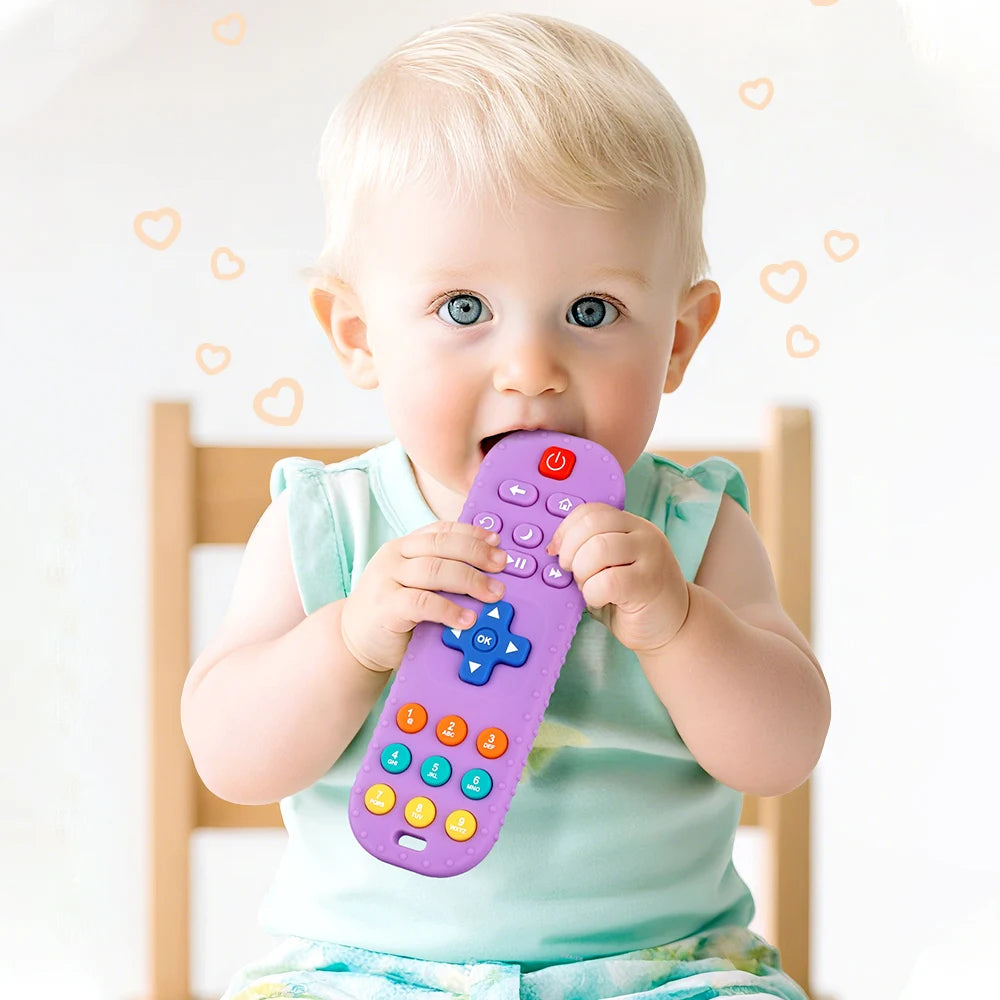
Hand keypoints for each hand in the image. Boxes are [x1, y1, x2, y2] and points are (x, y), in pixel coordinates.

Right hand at [341, 521, 506, 672]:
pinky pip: (422, 603)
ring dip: (470, 580)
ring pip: (435, 570)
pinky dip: (449, 610)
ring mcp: (386, 579)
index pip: (441, 530)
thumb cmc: (392, 612)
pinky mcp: (385, 606)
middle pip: (442, 545)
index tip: (497, 541)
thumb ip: (440, 573)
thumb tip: (489, 572)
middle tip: (502, 566)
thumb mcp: (414, 584)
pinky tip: (467, 619)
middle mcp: (394, 556)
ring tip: (493, 594)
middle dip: (476, 553)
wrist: (353, 642)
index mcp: (404, 546)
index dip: (471, 533)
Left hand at [546, 503, 690, 652]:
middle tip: (573, 573)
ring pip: (597, 549)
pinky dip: (593, 594)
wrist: (674, 628)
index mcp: (631, 525)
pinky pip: (606, 582)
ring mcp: (650, 556)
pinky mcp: (648, 583)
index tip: (557, 552)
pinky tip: (601, 601)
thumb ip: (589, 549)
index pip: (591, 511)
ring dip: (583, 573)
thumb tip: (553, 548)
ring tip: (590, 587)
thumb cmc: (634, 599)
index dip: (566, 530)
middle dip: (571, 552)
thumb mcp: (611, 566)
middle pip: (591, 525)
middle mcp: (643, 534)